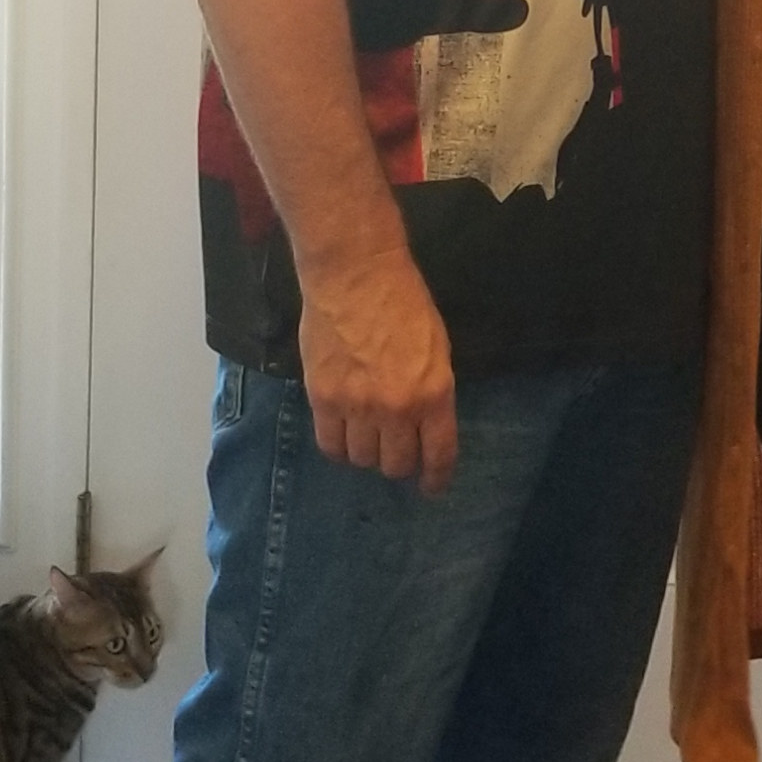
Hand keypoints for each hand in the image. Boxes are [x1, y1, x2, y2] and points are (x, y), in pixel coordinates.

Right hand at [298, 249, 458, 494]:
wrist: (355, 275)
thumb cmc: (404, 303)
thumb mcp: (437, 349)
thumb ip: (432, 392)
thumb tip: (424, 426)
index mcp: (433, 394)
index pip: (437, 455)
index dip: (435, 479)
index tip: (430, 487)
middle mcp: (396, 408)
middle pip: (395, 464)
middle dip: (398, 463)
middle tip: (394, 449)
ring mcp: (357, 406)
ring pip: (362, 458)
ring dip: (366, 452)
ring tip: (365, 435)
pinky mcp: (323, 399)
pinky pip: (329, 444)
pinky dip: (337, 446)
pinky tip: (342, 434)